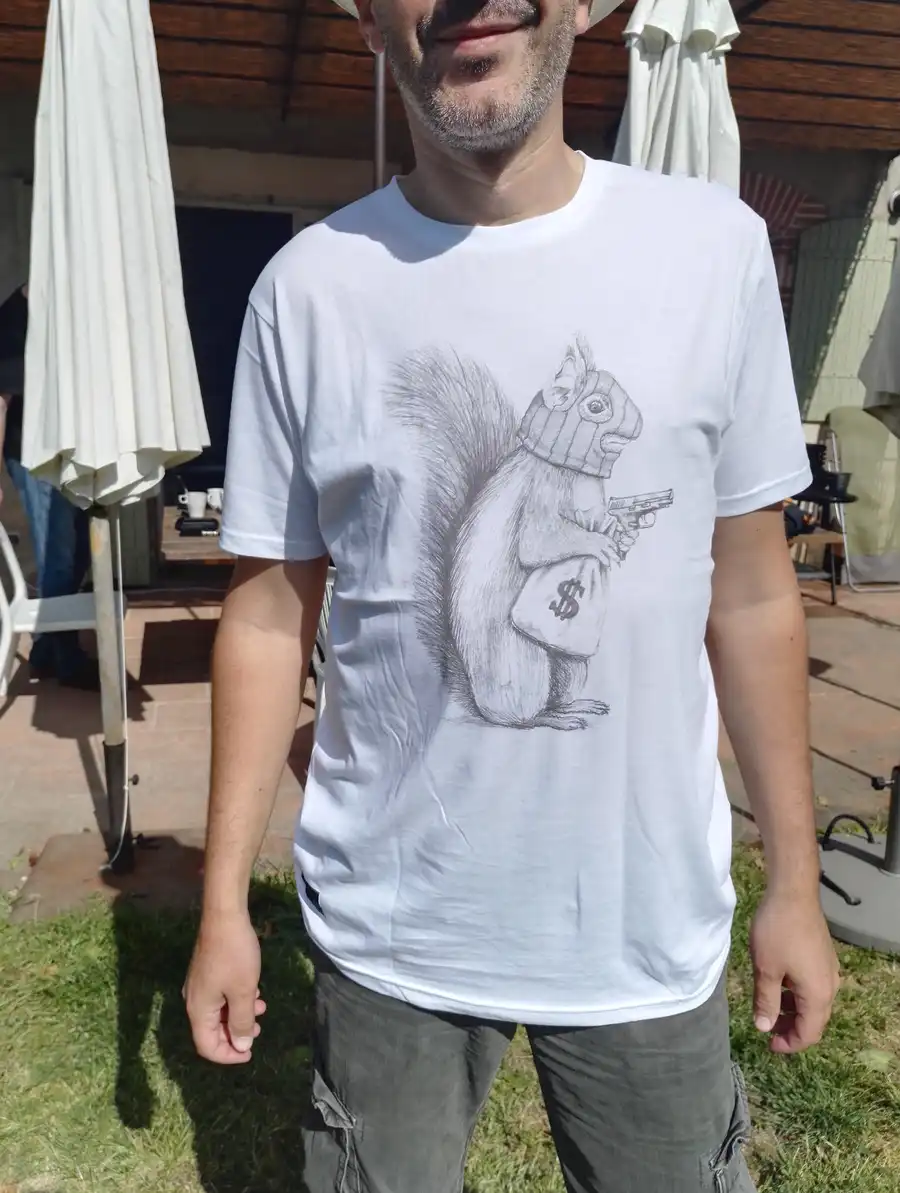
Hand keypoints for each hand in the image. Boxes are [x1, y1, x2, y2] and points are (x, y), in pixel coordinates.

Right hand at [184, 909, 265, 1064]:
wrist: (225, 916)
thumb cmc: (235, 956)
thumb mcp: (243, 992)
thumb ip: (242, 1022)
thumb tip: (241, 1046)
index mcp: (198, 1010)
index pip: (207, 1046)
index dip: (228, 1055)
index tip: (250, 1053)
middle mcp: (194, 1000)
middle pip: (212, 1031)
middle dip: (236, 1034)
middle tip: (259, 1029)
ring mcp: (200, 985)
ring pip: (219, 1012)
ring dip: (240, 1014)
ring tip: (261, 1007)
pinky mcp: (208, 972)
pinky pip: (221, 996)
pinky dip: (237, 999)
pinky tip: (254, 990)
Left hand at [750, 890, 839, 1053]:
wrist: (793, 893)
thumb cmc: (777, 932)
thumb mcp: (766, 969)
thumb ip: (766, 1001)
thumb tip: (765, 1028)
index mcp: (818, 995)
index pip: (809, 1034)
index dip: (789, 1044)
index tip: (767, 1044)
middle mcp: (830, 986)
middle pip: (814, 1020)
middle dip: (791, 1029)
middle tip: (766, 1028)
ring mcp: (828, 970)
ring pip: (813, 1002)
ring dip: (792, 1010)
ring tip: (767, 1007)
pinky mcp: (823, 956)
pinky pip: (812, 985)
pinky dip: (796, 993)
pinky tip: (777, 983)